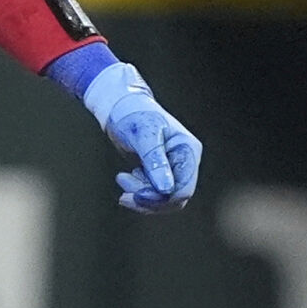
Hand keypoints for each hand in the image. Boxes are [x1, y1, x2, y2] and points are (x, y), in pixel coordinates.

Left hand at [84, 62, 201, 213]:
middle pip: (174, 196)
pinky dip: (138, 190)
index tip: (138, 195)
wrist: (118, 107)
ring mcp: (173, 167)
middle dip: (149, 200)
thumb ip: (155, 161)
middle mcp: (185, 160)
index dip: (163, 197)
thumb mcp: (143, 136)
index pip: (184, 188)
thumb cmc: (132, 115)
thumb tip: (166, 190)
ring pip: (163, 197)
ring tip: (121, 179)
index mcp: (188, 150)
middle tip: (123, 196)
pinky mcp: (160, 171)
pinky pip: (154, 192)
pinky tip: (124, 178)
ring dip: (141, 196)